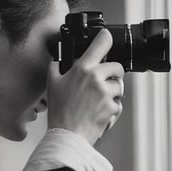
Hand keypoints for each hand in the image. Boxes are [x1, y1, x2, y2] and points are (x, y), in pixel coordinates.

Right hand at [47, 29, 124, 145]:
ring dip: (113, 93)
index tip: (107, 36)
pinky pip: (118, 104)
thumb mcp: (52, 84)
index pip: (101, 43)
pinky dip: (111, 109)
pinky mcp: (112, 106)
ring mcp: (106, 93)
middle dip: (113, 74)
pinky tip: (99, 113)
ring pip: (119, 87)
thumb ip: (56, 68)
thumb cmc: (60, 112)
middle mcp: (96, 77)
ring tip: (98, 102)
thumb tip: (58, 60)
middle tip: (104, 82)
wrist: (68, 135)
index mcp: (82, 68)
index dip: (106, 37)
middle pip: (117, 67)